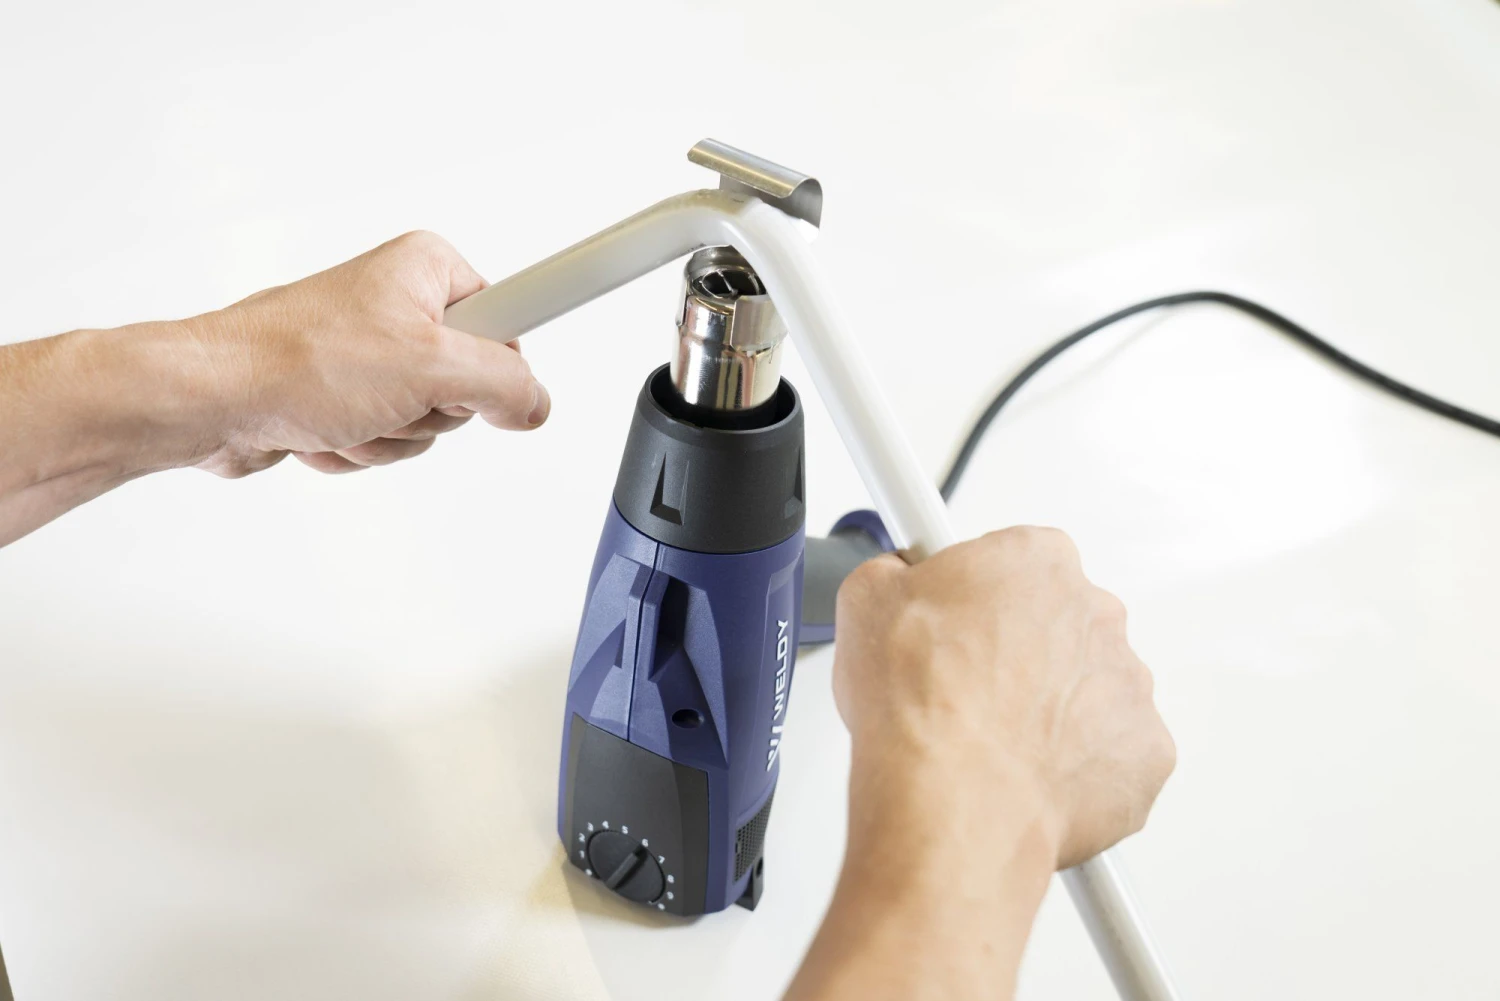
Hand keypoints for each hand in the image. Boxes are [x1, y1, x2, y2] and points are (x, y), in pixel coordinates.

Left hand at [0, 231, 546, 545]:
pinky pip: (387, 438)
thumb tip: (536, 403)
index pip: (515, 317)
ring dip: (389, 436)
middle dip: (428, 412)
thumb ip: (502, 386)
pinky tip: (324, 429)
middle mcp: (402, 303)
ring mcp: (373, 353)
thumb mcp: (428, 369)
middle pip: (471, 383)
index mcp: (428, 271)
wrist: (209, 399)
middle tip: (391, 398)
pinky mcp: (346, 393)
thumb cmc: (292, 362)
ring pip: (427, 421)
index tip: (513, 375)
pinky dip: (358, 447)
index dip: (501, 365)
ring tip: (346, 415)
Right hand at [833, 526, 1174, 867]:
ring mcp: (1129, 686)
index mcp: (1037, 560)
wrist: (952, 801)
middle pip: (1058, 625)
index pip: (1014, 562)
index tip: (954, 624)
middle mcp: (1096, 613)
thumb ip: (895, 573)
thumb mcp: (866, 599)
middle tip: (962, 692)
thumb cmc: (918, 706)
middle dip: (1018, 655)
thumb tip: (897, 580)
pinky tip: (1024, 779)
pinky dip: (1076, 770)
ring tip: (988, 745)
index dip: (976, 599)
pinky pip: (1112, 758)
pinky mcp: (1146, 756)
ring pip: (1088, 693)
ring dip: (1049, 712)